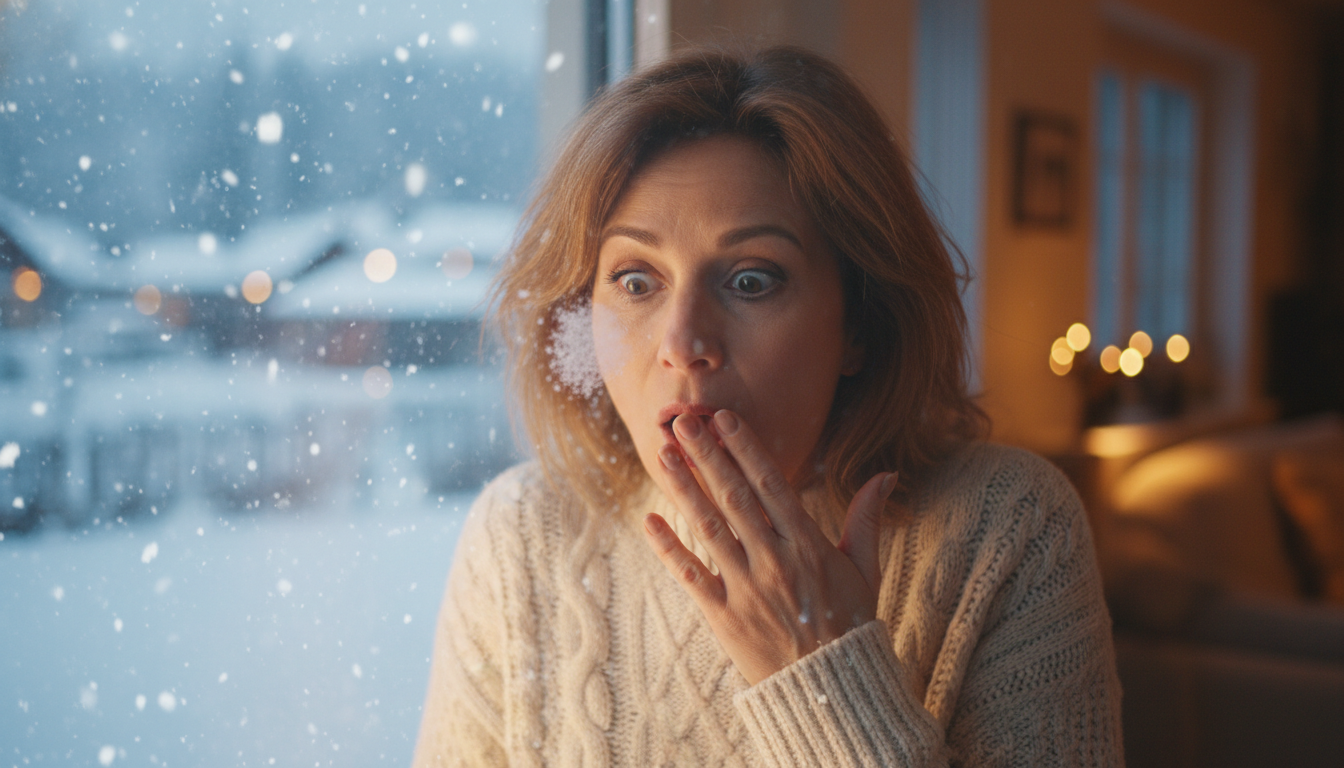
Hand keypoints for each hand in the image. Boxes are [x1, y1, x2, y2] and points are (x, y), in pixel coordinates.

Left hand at [642, 409, 897, 685]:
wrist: (832, 692)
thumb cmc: (850, 625)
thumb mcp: (866, 569)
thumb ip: (867, 518)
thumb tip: (887, 474)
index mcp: (809, 546)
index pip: (772, 486)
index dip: (746, 450)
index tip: (725, 420)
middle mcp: (775, 562)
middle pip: (734, 497)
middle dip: (706, 456)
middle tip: (682, 422)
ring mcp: (746, 589)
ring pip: (708, 528)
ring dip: (683, 489)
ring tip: (663, 456)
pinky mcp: (724, 616)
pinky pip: (690, 575)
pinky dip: (668, 548)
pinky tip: (650, 520)